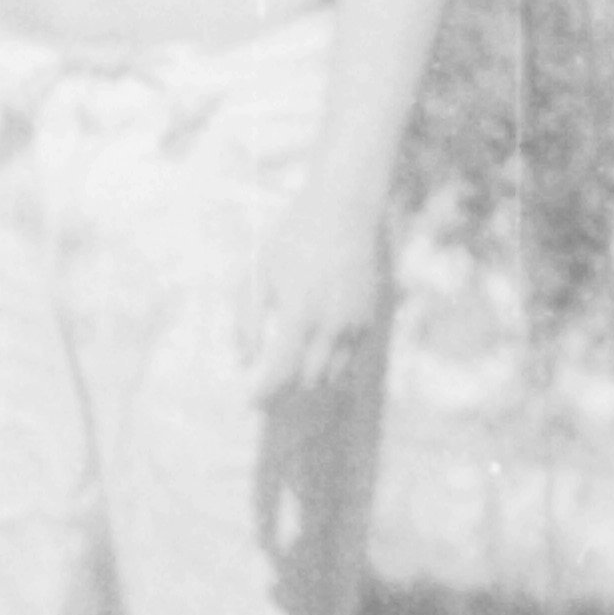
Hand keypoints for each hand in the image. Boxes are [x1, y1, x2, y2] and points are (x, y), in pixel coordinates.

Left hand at [242, 179, 387, 402]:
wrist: (344, 211)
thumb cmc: (294, 238)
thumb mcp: (260, 273)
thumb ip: (249, 320)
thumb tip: (244, 360)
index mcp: (301, 314)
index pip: (281, 372)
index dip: (264, 393)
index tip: (250, 402)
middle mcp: (332, 325)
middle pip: (308, 382)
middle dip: (286, 389)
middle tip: (267, 388)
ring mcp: (355, 323)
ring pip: (333, 374)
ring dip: (309, 378)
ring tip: (290, 369)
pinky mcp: (369, 318)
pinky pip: (349, 356)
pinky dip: (330, 360)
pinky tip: (314, 346)